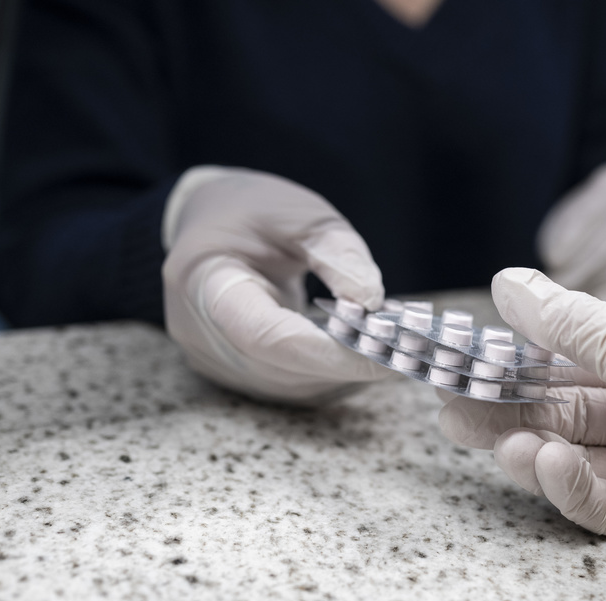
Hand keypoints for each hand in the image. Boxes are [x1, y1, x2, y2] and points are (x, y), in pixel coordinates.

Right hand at [162, 166, 394, 404]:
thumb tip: (373, 302)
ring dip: (341, 370)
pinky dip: (326, 371)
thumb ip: (336, 252)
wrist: (205, 223)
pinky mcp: (234, 371)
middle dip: (347, 362)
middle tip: (403, 345)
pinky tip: (356, 347)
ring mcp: (215, 360)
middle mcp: (202, 334)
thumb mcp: (298, 213)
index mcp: (206, 283)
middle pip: (282, 367)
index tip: (383, 350)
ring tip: (385, 341)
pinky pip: (287, 382)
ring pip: (289, 384)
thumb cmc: (249, 211)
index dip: (327, 352)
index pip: (267, 336)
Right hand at [439, 269, 605, 598]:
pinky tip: (545, 464)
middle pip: (560, 416)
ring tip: (488, 438)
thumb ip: (574, 328)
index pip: (568, 364)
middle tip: (449, 410)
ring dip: (528, 450)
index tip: (464, 361)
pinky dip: (566, 488)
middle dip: (505, 413)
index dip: (516, 363)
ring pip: (572, 463)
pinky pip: (599, 507)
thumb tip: (509, 280)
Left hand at [536, 161, 605, 309]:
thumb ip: (562, 237)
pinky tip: (602, 301)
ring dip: (600, 279)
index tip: (552, 259)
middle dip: (584, 264)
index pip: (597, 205)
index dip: (575, 233)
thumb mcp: (568, 220)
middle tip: (559, 285)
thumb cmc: (582, 225)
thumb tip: (554, 266)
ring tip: (573, 296)